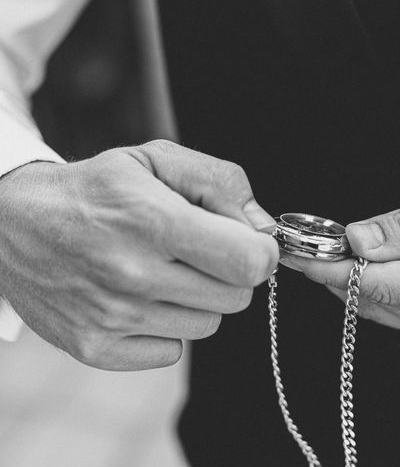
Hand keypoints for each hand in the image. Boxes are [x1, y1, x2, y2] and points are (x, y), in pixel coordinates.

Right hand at [0, 140, 277, 369]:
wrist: (14, 222)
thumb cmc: (98, 188)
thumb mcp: (157, 159)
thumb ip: (221, 183)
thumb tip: (264, 228)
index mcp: (151, 220)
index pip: (248, 262)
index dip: (261, 253)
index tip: (249, 243)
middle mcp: (131, 274)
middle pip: (236, 298)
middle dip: (229, 273)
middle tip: (198, 252)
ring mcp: (111, 317)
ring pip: (208, 325)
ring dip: (197, 299)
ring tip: (162, 271)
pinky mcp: (95, 348)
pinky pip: (172, 349)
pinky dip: (166, 326)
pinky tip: (140, 298)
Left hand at [283, 170, 399, 348]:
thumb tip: (358, 240)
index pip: (383, 285)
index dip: (333, 269)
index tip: (297, 253)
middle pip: (376, 301)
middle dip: (333, 271)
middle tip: (299, 243)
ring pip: (381, 308)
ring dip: (348, 278)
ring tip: (321, 247)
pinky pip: (397, 308)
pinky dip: (371, 285)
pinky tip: (357, 261)